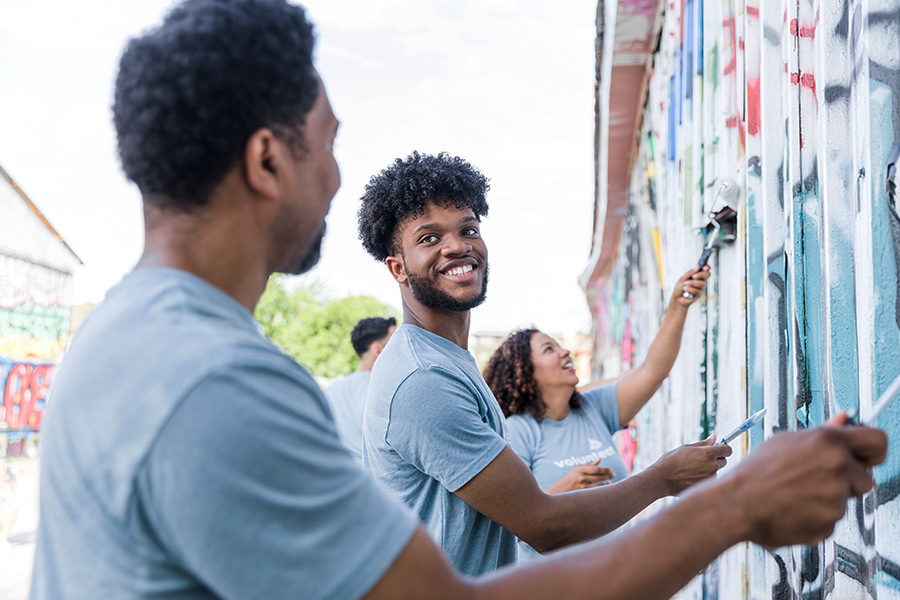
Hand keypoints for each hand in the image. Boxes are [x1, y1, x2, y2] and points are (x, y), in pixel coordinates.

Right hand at [545, 458, 615, 493]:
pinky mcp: (584, 493)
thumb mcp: (578, 468)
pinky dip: (602, 489)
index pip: (597, 469)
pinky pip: (596, 491)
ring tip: (610, 481)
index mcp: (581, 470)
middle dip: (608, 475)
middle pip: (599, 477)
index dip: (606, 469)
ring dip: (607, 483)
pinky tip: (606, 487)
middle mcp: (582, 478)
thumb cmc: (572, 476)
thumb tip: (599, 459)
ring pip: (599, 485)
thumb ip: (589, 464)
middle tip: (614, 474)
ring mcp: (583, 486)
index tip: (611, 469)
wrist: (562, 489)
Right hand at [650, 436, 731, 494]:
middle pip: (724, 461)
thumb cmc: (672, 461)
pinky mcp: (706, 486)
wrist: (662, 478)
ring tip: (692, 469)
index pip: (728, 450)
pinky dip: (704, 477)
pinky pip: (710, 479)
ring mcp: (710, 478)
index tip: (718, 449)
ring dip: (709, 469)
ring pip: (716, 471)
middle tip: (701, 459)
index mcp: (708, 453)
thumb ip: (703, 443)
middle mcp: (712, 466)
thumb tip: (715, 437)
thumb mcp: (686, 448)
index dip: (724, 448)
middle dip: (716, 459)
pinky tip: (691, 476)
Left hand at [673, 266, 709, 305]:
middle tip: (693, 276)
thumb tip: (698, 267)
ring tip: (684, 286)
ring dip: (691, 283)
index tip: (704, 267)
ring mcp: (701, 288)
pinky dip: (689, 290)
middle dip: (700, 275)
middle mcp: (701, 281)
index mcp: (698, 275)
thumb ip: (690, 273)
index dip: (707, 267)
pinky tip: (685, 291)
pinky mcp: (699, 294)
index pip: (705, 270)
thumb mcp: (683, 278)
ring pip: (702, 283)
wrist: (677, 298)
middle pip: (707, 275)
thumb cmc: (680, 288)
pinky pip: (697, 290)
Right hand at [728, 414, 887, 547]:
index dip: (874, 451)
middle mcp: (838, 466)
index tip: (867, 458)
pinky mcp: (831, 521)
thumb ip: (822, 433)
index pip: (877, 440)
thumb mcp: (786, 441)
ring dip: (828, 499)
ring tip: (796, 494)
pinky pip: (832, 520)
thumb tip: (845, 420)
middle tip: (820, 480)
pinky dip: (817, 517)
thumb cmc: (756, 471)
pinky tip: (794, 508)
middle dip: (849, 481)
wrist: (737, 503)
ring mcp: (836, 496)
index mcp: (828, 441)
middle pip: (866, 478)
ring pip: (845, 500)